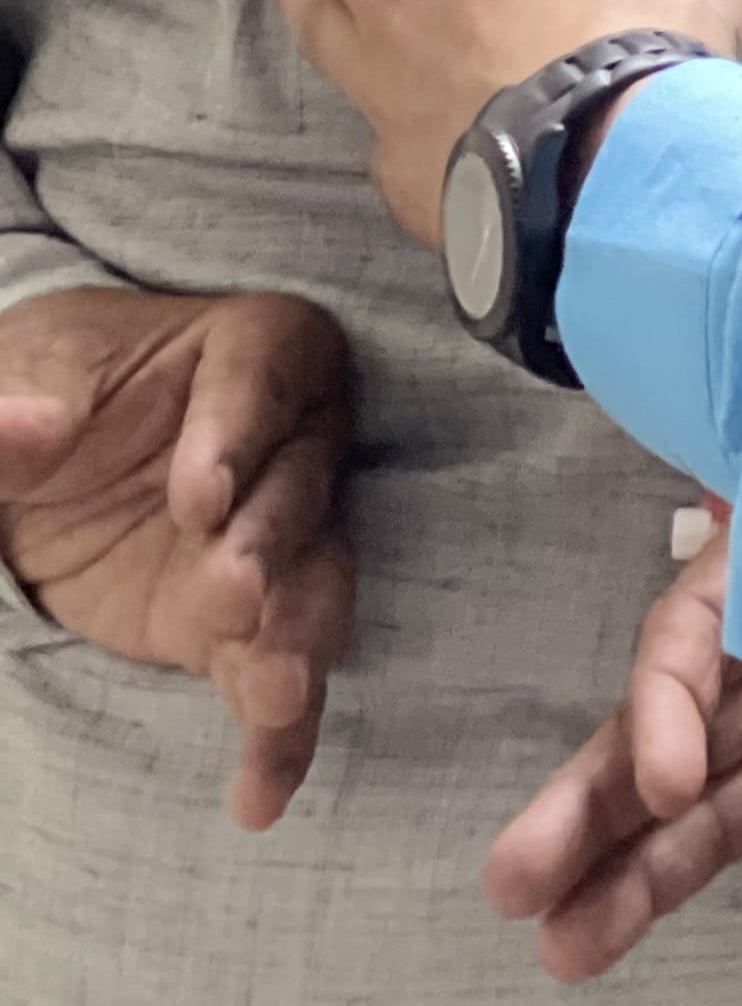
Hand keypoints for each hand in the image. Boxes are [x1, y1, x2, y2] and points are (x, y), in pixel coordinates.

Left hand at [0, 284, 353, 827]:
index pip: (264, 377)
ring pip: (313, 584)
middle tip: (238, 594)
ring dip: (298, 639)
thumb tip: (30, 427)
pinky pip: (277, 676)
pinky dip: (278, 737)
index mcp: (246, 348)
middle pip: (300, 487)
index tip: (201, 498)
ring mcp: (276, 536)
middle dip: (272, 545)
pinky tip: (259, 792)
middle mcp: (287, 438)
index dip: (239, 435)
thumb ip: (17, 407)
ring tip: (276, 696)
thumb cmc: (44, 389)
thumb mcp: (17, 378)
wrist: (44, 463)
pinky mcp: (244, 625)